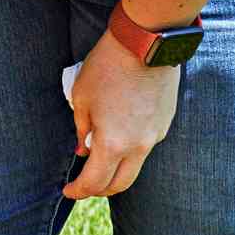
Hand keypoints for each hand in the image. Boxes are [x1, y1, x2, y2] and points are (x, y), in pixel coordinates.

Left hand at [62, 31, 181, 199]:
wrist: (147, 43)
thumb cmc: (107, 67)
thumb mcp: (81, 99)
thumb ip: (82, 131)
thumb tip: (83, 150)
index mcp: (113, 144)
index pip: (95, 182)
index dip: (79, 191)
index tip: (68, 191)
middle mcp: (139, 146)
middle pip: (119, 184)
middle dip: (98, 190)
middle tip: (83, 184)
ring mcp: (156, 135)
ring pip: (135, 168)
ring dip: (115, 173)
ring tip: (98, 164)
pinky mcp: (166, 123)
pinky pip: (146, 148)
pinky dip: (129, 153)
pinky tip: (117, 140)